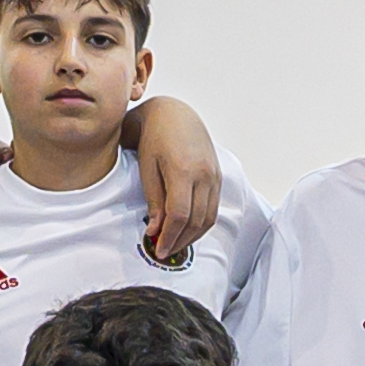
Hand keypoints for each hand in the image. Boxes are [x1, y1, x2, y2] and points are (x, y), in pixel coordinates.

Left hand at [128, 95, 224, 259]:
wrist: (174, 114)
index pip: (179, 215)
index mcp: (184, 170)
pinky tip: (186, 230)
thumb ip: (153, 201)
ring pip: (208, 218)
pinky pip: (213, 208)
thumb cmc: (154, 137)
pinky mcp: (217, 177)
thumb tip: (155, 231)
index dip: (169, 236)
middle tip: (163, 251)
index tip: (157, 248)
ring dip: (192, 236)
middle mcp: (204, 175)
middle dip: (179, 241)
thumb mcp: (147, 168)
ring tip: (174, 244)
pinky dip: (200, 224)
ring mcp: (214, 176)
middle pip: (196, 220)